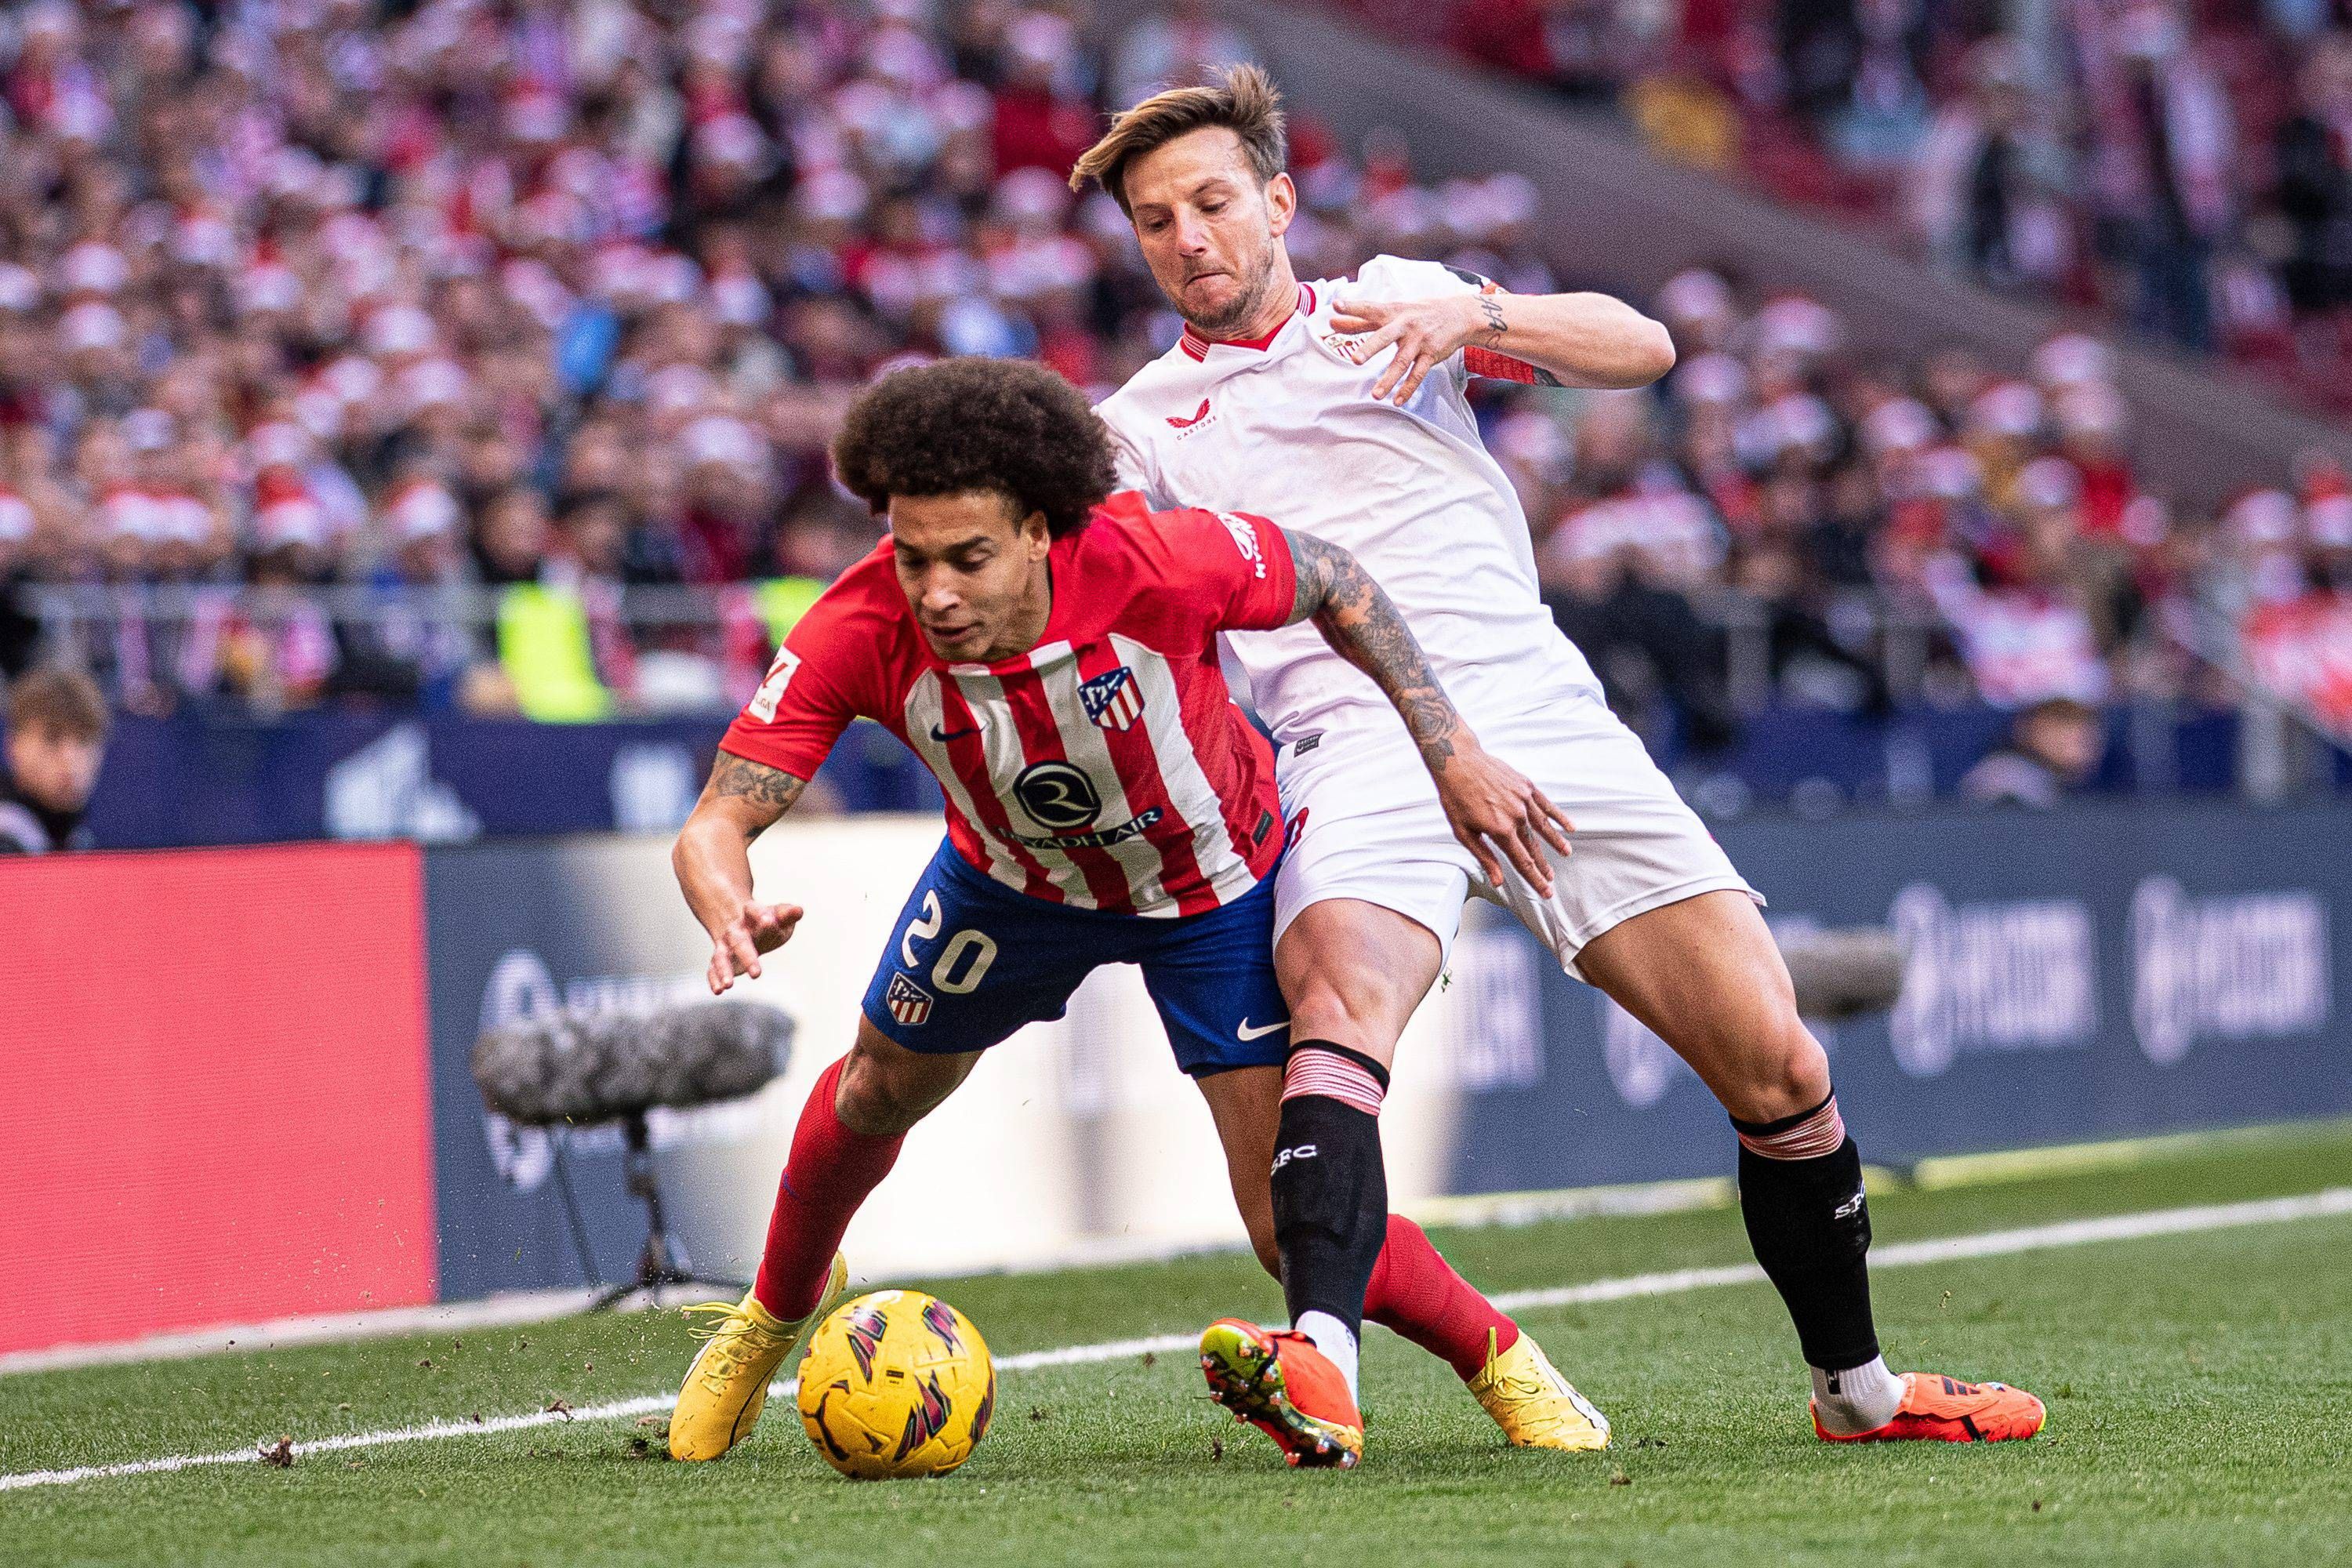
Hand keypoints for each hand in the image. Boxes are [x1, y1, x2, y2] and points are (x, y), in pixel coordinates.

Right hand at [706, 898, 803, 993]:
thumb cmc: (769, 923)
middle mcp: (735, 930)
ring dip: (724, 971)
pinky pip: (713, 969)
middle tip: (757, 974)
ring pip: (721, 957)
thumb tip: (799, 911)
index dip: (760, 915)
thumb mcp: (780, 917)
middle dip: (747, 957)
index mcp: (750, 914)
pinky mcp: (719, 960)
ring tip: (729, 985)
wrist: (746, 926)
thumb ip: (788, 914)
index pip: (753, 911)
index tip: (768, 920)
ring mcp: (725, 946)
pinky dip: (714, 980)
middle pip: (739, 941)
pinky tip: (718, 991)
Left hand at [1331, 294, 1484, 405]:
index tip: (1336, 305)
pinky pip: (1418, 374)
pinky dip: (1408, 388)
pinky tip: (1397, 400)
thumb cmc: (1417, 313)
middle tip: (1355, 359)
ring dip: (1389, 379)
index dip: (1353, 307)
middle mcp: (1405, 325)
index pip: (1370, 309)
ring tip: (1375, 395)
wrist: (1458, 314)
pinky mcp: (1431, 354)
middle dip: (1370, 348)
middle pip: (1385, 336)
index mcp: (1392, 312)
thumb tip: (1332, 323)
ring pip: (1402, 361)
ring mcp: (1419, 340)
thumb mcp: (1392, 312)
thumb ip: (1362, 320)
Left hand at [1432, 740, 1574, 896]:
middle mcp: (1516, 816)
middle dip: (1543, 866)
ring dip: (1556, 842)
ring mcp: (1523, 799)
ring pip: (1544, 827)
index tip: (1546, 892)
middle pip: (1534, 847)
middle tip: (1551, 880)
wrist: (1457, 761)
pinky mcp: (1526, 786)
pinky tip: (1569, 826)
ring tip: (1566, 854)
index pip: (1522, 861)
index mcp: (1500, 830)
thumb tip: (1498, 880)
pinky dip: (1558, 816)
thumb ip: (1484, 856)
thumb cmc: (1455, 797)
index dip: (1535, 879)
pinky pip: (1546, 804)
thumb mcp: (1463, 832)